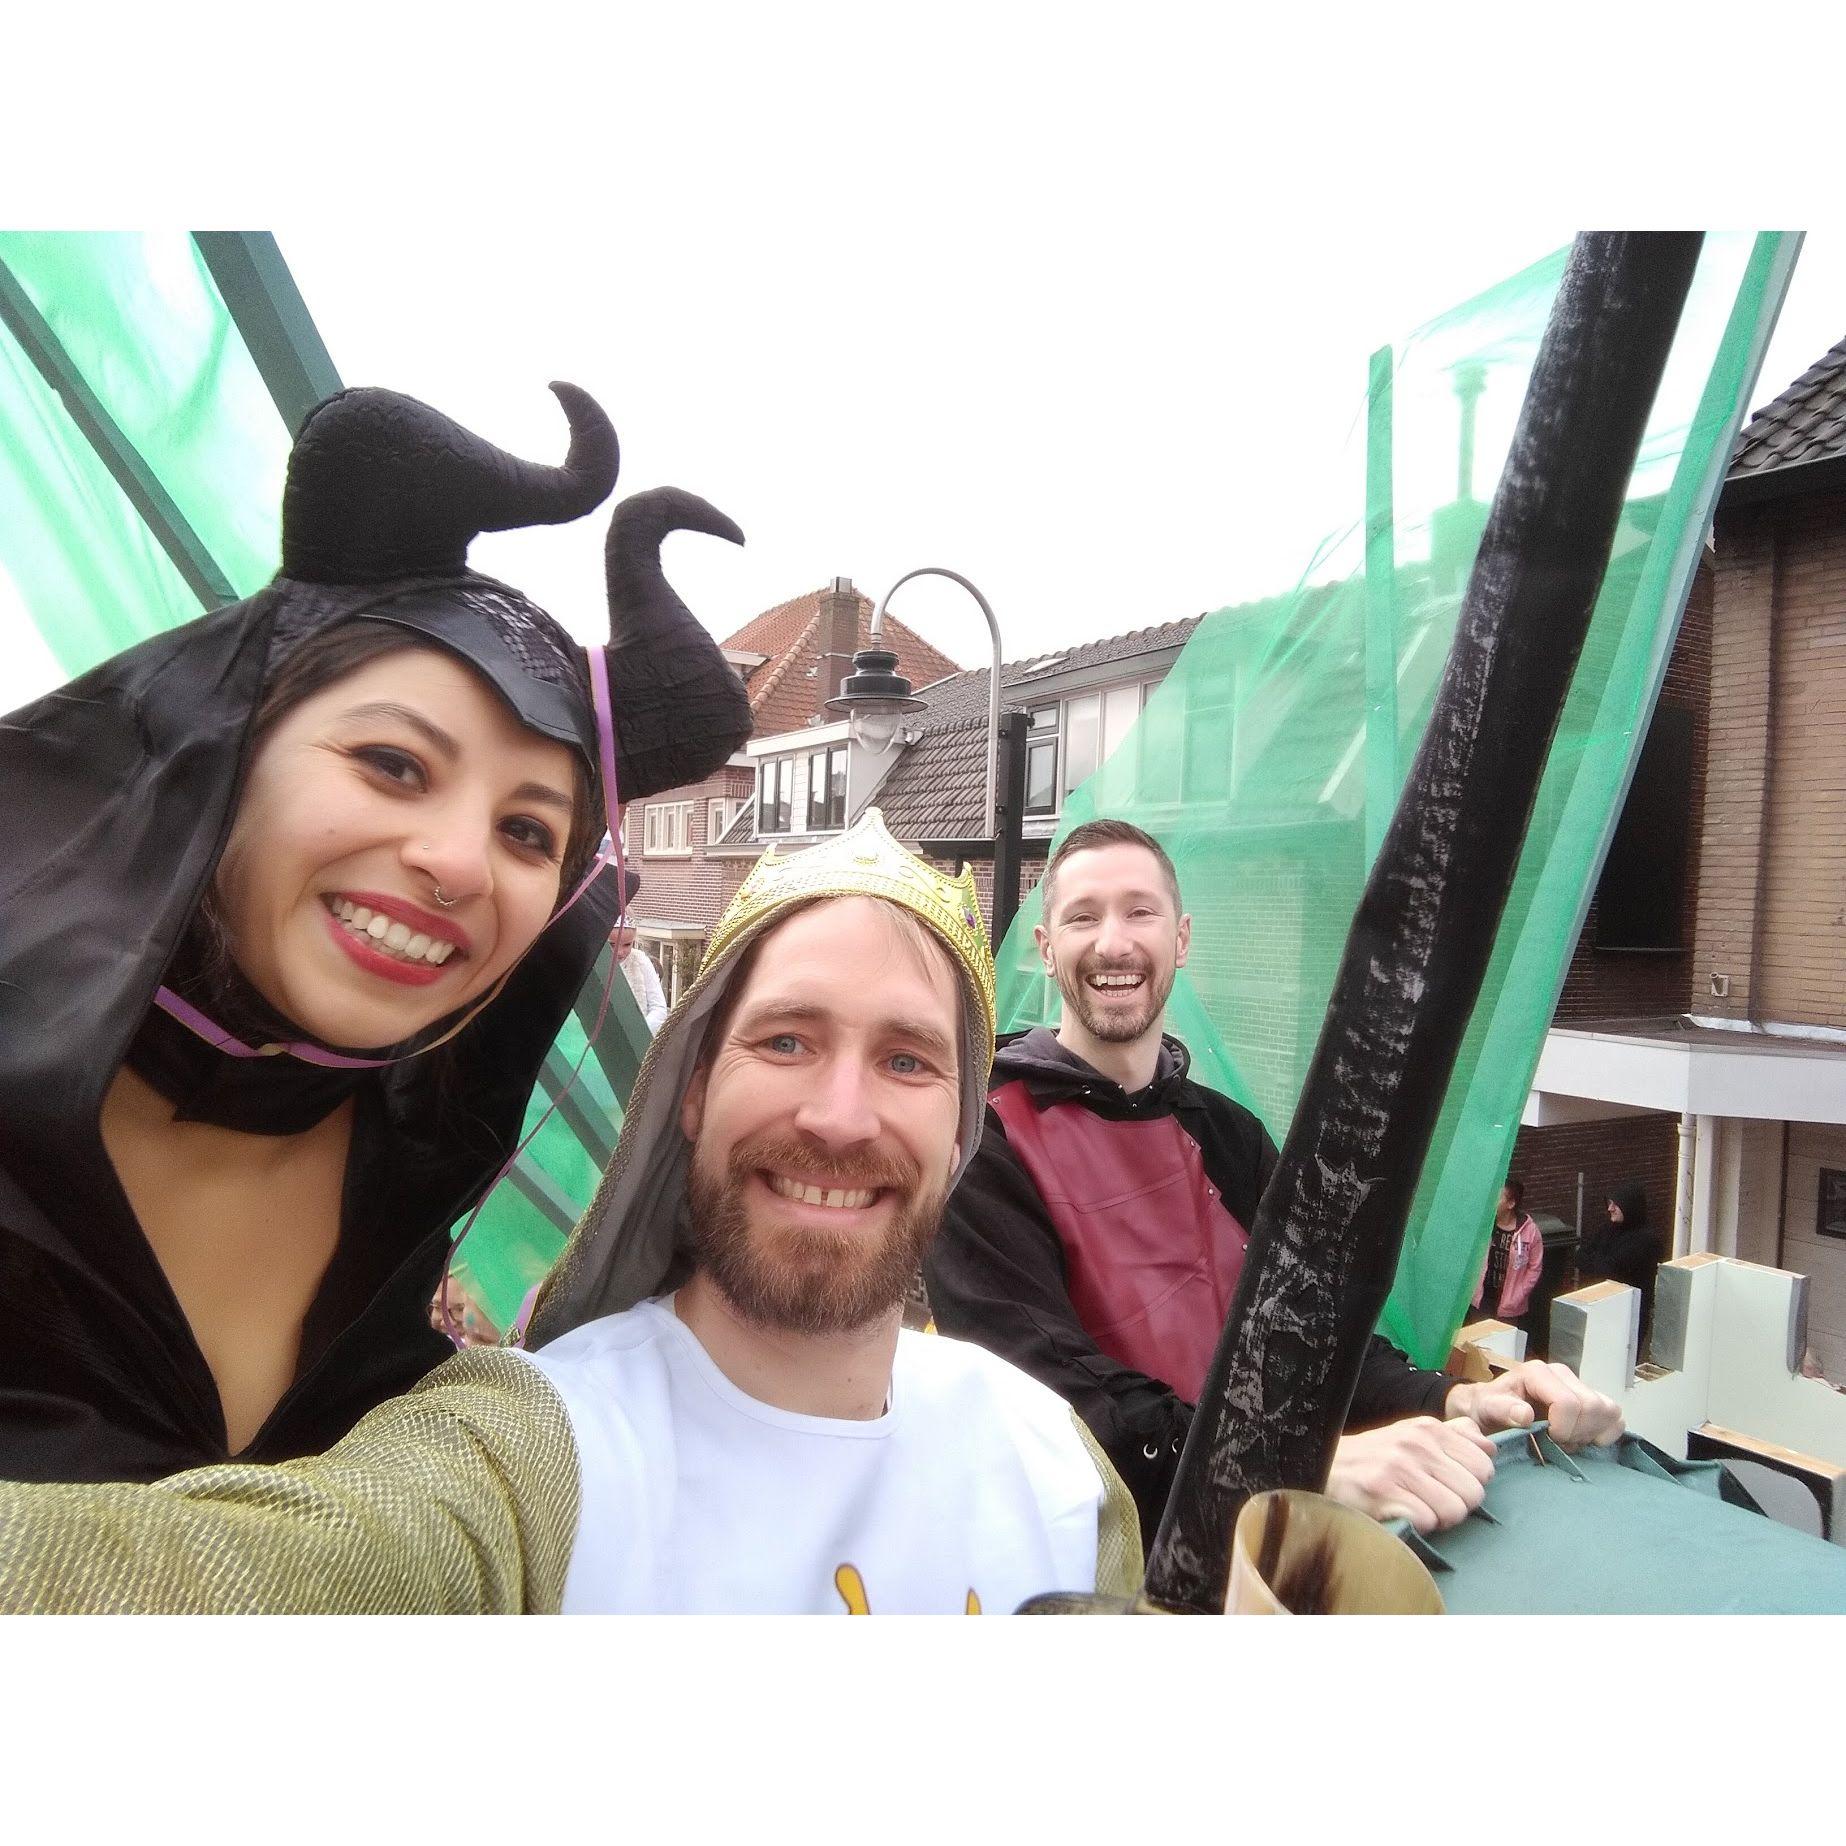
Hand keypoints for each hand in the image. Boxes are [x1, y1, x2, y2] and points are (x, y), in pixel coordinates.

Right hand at [1325, 1417, 1496, 1533]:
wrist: (1326, 1465)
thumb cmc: (1376, 1456)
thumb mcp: (1414, 1435)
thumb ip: (1454, 1437)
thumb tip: (1489, 1446)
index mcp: (1430, 1428)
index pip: (1485, 1466)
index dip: (1471, 1483)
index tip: (1449, 1486)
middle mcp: (1417, 1444)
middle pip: (1474, 1493)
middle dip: (1458, 1505)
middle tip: (1433, 1502)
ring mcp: (1399, 1467)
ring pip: (1455, 1510)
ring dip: (1439, 1519)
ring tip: (1419, 1509)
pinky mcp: (1383, 1492)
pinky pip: (1427, 1522)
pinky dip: (1418, 1525)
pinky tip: (1402, 1514)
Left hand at [1446, 1359, 1622, 1448]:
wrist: (1490, 1410)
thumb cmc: (1488, 1409)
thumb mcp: (1486, 1409)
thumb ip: (1502, 1410)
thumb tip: (1524, 1414)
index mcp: (1538, 1373)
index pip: (1568, 1403)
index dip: (1562, 1428)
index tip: (1546, 1439)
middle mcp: (1563, 1374)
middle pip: (1593, 1408)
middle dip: (1576, 1433)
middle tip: (1556, 1442)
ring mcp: (1580, 1386)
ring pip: (1609, 1411)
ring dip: (1591, 1433)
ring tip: (1567, 1440)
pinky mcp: (1593, 1400)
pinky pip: (1616, 1418)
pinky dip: (1604, 1434)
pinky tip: (1582, 1440)